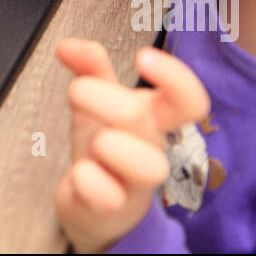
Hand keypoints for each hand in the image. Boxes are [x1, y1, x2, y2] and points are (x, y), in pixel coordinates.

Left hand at [53, 38, 209, 252]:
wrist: (94, 208)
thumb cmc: (105, 149)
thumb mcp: (99, 103)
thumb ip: (90, 69)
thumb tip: (67, 45)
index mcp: (155, 120)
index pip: (188, 100)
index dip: (176, 77)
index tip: (143, 56)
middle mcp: (149, 150)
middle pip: (151, 123)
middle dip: (111, 100)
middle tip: (78, 90)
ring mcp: (132, 183)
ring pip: (148, 168)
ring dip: (115, 146)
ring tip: (95, 140)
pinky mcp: (108, 210)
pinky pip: (108, 198)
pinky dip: (90, 181)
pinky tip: (80, 173)